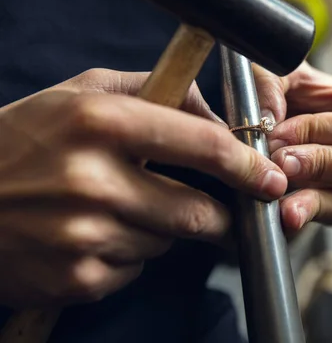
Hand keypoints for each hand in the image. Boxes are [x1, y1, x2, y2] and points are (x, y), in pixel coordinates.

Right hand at [0, 69, 286, 308]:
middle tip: (211, 208)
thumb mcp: (82, 93)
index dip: (247, 166)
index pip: (203, 146)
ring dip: (158, 230)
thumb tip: (219, 117)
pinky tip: (91, 236)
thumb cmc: (24, 139)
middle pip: (197, 213)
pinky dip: (126, 256)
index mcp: (101, 122)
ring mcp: (82, 235)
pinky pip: (133, 270)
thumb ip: (155, 91)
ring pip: (166, 243)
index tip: (270, 180)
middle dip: (214, 215)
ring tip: (116, 210)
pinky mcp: (74, 278)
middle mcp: (92, 180)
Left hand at [254, 62, 331, 231]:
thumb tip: (269, 119)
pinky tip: (290, 214)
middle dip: (326, 168)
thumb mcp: (286, 75)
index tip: (279, 135)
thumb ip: (273, 85)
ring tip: (284, 204)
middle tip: (282, 165)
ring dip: (321, 202)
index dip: (321, 133)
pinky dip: (320, 216)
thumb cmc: (303, 92)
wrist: (297, 117)